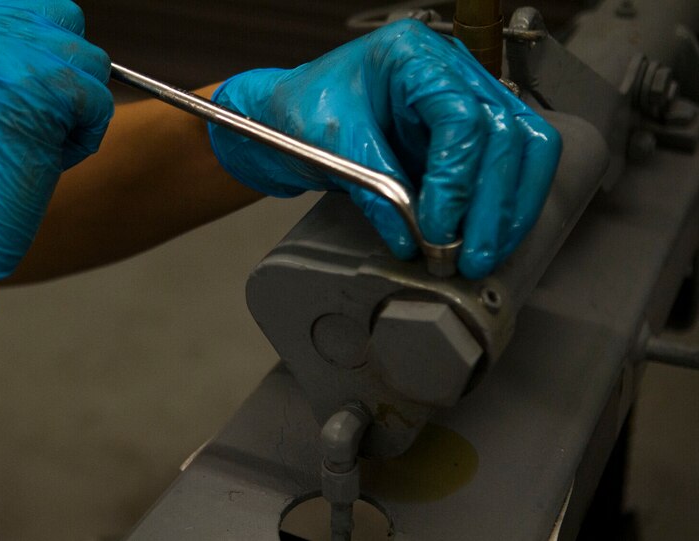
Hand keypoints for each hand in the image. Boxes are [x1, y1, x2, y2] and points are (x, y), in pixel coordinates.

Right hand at [0, 0, 112, 334]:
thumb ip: (4, 63)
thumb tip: (62, 50)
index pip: (33, 10)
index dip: (50, 57)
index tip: (35, 98)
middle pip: (66, 23)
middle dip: (69, 78)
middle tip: (43, 124)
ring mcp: (3, 52)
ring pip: (90, 60)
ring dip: (80, 110)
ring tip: (42, 145)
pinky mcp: (38, 85)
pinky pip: (97, 99)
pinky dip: (87, 136)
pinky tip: (52, 159)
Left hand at [209, 20, 560, 278]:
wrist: (287, 117)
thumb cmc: (301, 111)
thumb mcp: (330, 146)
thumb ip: (376, 190)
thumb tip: (414, 241)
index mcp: (412, 55)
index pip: (461, 116)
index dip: (456, 180)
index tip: (438, 230)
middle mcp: (451, 72)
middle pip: (507, 133)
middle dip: (492, 204)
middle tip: (469, 257)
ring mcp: (467, 101)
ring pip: (525, 149)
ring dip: (508, 210)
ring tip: (481, 257)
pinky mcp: (470, 137)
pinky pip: (509, 169)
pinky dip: (503, 209)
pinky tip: (486, 242)